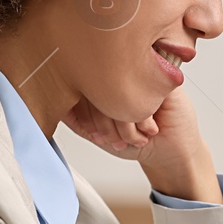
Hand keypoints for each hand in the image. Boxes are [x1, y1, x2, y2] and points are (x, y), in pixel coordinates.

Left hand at [62, 87, 222, 202]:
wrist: (169, 151)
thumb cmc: (136, 142)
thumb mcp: (98, 134)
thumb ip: (75, 119)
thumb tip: (53, 103)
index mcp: (103, 82)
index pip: (83, 86)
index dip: (86, 116)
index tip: (95, 136)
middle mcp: (121, 74)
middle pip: (99, 87)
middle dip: (105, 122)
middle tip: (116, 140)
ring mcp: (143, 73)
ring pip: (120, 90)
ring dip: (126, 123)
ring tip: (136, 137)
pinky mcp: (164, 78)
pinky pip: (144, 91)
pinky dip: (143, 117)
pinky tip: (149, 128)